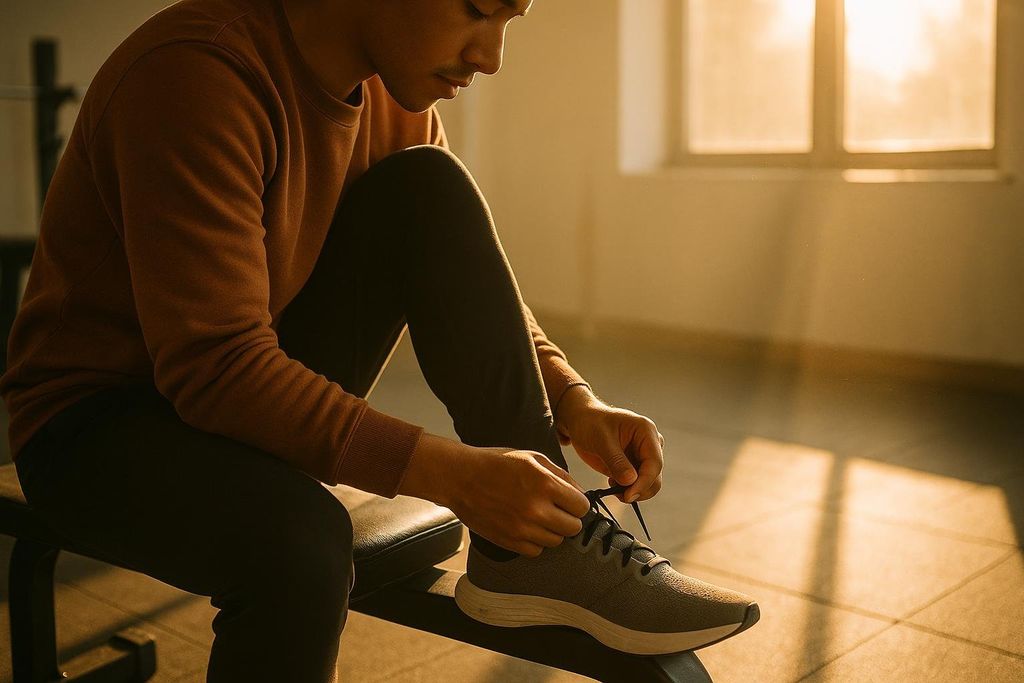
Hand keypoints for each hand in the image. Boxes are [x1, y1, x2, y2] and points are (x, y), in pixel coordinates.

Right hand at [445, 446, 591, 557]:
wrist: (460, 477)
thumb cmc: (496, 463)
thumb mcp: (533, 458)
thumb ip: (561, 476)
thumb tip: (581, 494)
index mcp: (545, 484)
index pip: (582, 507)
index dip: (577, 503)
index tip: (569, 500)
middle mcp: (536, 509)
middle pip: (573, 528)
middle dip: (568, 518)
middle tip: (555, 509)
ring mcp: (522, 528)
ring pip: (556, 541)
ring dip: (551, 530)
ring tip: (537, 516)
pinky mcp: (509, 541)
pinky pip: (536, 551)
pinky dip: (535, 541)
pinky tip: (526, 526)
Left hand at [555, 388, 664, 504]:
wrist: (581, 421)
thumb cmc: (590, 422)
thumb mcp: (600, 439)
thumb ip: (616, 460)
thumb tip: (631, 481)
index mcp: (646, 431)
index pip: (654, 463)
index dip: (644, 482)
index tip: (629, 495)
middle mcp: (650, 444)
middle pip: (655, 476)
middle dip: (639, 489)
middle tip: (619, 495)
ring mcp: (643, 456)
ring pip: (648, 483)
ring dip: (632, 491)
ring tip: (612, 485)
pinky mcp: (634, 466)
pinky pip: (637, 484)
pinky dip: (627, 490)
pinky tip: (612, 482)